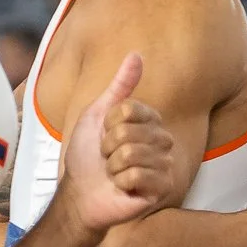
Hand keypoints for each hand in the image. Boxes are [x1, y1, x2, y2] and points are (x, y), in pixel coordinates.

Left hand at [58, 54, 175, 234]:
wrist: (81, 193)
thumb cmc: (88, 155)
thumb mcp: (98, 114)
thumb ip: (120, 86)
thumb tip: (136, 53)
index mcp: (150, 121)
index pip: (129, 109)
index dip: (108, 124)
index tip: (104, 135)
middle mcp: (162, 140)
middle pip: (129, 132)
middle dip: (109, 147)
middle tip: (107, 158)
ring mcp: (165, 165)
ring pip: (132, 154)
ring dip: (113, 166)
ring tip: (114, 173)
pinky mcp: (162, 188)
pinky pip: (137, 176)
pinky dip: (121, 182)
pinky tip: (122, 187)